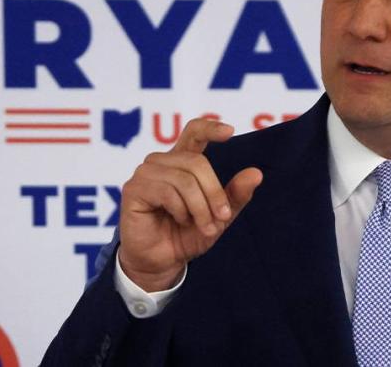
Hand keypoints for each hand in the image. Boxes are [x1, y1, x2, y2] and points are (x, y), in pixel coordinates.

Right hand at [118, 118, 261, 291]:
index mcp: (182, 162)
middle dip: (214, 193)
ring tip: (204, 227)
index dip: (210, 128)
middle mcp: (162, 162)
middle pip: (197, 163)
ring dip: (200, 207)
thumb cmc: (187, 235)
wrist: (163, 262)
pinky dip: (181, 210)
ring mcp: (145, 173)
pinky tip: (181, 221)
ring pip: (184, 179)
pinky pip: (167, 192)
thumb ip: (235, 195)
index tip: (230, 132)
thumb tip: (256, 173)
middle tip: (221, 218)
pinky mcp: (134, 189)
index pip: (194, 131)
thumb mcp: (219, 216)